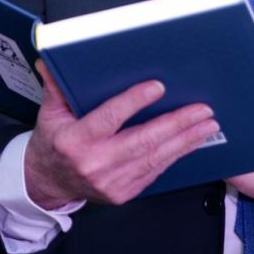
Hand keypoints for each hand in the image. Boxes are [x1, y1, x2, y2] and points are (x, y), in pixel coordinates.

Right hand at [23, 60, 219, 209]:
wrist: (49, 183)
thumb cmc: (53, 144)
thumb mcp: (48, 113)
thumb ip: (55, 87)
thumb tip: (52, 61)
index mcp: (75, 140)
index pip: (109, 118)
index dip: (134, 102)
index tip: (157, 87)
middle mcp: (95, 163)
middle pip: (142, 141)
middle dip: (176, 123)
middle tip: (200, 109)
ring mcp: (112, 181)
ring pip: (154, 158)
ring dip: (184, 140)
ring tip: (206, 124)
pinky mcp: (124, 192)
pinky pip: (155, 171)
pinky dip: (175, 155)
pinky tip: (190, 142)